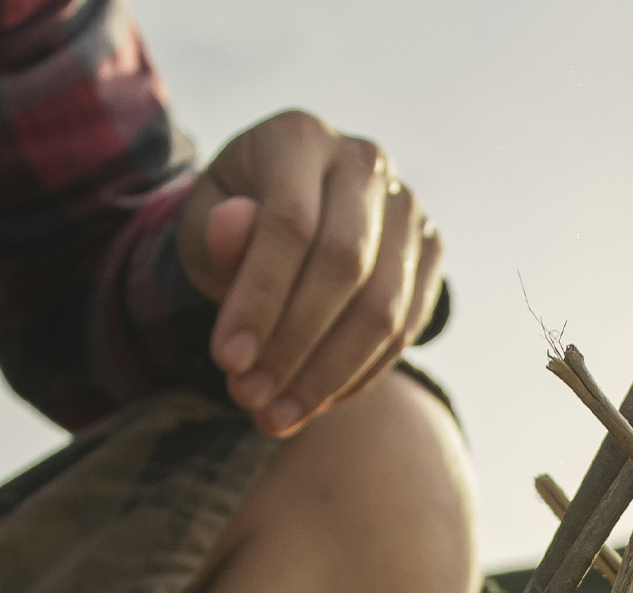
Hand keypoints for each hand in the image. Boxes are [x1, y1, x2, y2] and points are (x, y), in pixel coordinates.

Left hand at [177, 111, 443, 439]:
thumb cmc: (234, 222)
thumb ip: (215, 231)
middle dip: (294, 344)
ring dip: (328, 373)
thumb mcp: (203, 223)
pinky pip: (405, 327)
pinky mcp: (430, 251)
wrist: (287, 216)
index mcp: (299, 137)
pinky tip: (315, 402)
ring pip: (383, 306)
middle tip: (249, 399)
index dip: (260, 299)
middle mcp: (364, 162)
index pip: (290, 224)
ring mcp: (407, 207)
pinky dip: (359, 374)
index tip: (227, 361)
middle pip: (344, 265)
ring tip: (276, 415)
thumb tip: (232, 227)